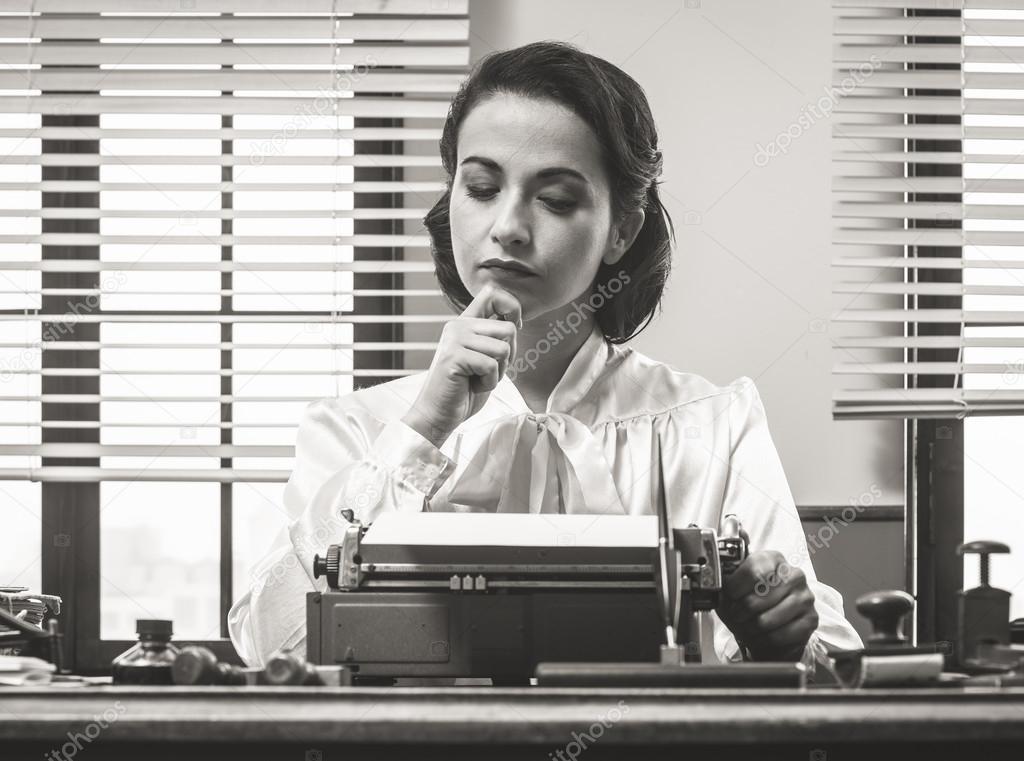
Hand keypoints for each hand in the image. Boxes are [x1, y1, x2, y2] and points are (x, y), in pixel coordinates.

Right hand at [402, 283, 521, 447]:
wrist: (439, 414)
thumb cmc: (463, 390)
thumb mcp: (483, 357)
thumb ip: (493, 337)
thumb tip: (515, 321)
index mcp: (465, 323)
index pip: (492, 293)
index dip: (512, 307)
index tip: (514, 328)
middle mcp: (458, 325)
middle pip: (508, 329)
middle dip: (509, 356)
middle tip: (488, 370)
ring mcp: (454, 339)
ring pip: (503, 348)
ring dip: (498, 372)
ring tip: (477, 378)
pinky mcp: (454, 356)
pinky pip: (491, 366)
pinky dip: (489, 382)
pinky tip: (472, 386)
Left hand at [715, 550, 817, 660]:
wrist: (764, 630)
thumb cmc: (747, 603)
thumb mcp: (732, 581)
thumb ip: (733, 554)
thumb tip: (737, 526)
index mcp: (774, 559)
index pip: (753, 569)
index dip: (735, 587)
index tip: (729, 595)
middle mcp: (793, 574)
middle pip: (758, 597)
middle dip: (741, 611)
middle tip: (737, 614)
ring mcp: (805, 597)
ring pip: (767, 618)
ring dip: (751, 627)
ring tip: (749, 625)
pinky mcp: (811, 619)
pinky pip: (780, 634)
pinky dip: (766, 638)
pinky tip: (763, 634)